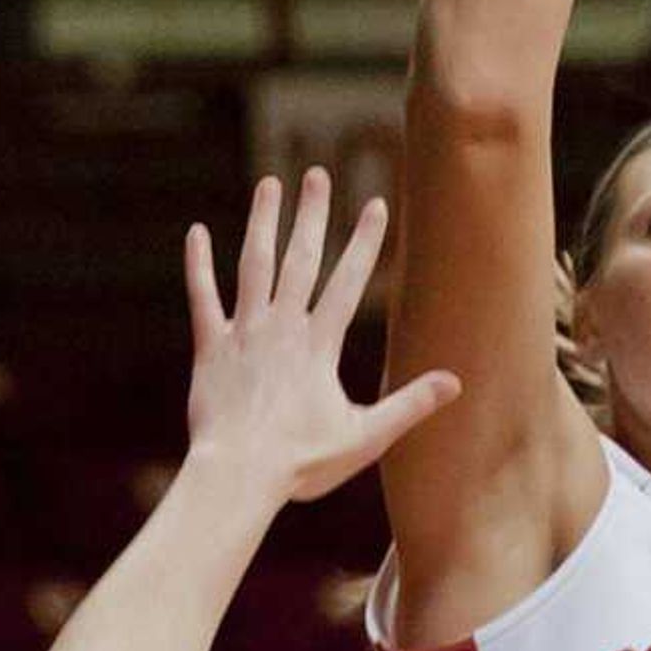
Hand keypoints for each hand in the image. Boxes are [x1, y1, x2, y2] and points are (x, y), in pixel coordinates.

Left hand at [184, 169, 459, 502]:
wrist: (237, 476)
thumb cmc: (302, 463)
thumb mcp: (365, 438)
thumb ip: (409, 405)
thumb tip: (455, 383)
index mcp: (320, 347)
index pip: (349, 282)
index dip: (365, 242)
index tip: (376, 204)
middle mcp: (283, 329)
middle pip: (301, 260)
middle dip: (313, 215)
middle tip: (319, 174)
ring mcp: (244, 334)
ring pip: (254, 266)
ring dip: (262, 223)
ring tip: (269, 185)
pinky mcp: (210, 349)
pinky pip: (203, 298)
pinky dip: (198, 265)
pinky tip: (196, 233)